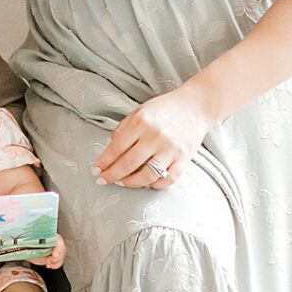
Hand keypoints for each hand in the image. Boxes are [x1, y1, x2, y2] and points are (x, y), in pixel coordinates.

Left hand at [93, 87, 211, 188]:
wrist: (196, 106)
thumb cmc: (165, 108)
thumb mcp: (139, 111)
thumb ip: (124, 129)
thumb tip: (109, 151)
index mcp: (141, 122)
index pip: (116, 148)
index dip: (104, 162)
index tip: (96, 170)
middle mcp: (155, 136)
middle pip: (128, 164)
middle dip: (112, 175)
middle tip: (103, 180)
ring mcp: (170, 150)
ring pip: (146, 176)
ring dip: (130, 183)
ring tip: (122, 182)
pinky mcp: (184, 159)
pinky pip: (167, 180)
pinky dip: (155, 185)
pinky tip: (147, 183)